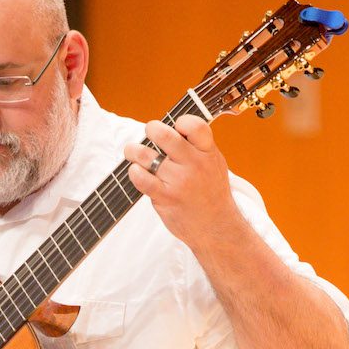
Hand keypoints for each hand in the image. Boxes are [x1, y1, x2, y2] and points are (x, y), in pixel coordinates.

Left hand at [124, 117, 240, 252]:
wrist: (216, 228)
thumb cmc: (212, 193)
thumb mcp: (215, 164)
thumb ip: (198, 146)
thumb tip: (175, 126)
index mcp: (208, 153)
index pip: (196, 126)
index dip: (182, 120)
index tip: (175, 124)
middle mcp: (194, 165)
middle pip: (166, 137)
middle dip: (152, 129)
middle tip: (148, 131)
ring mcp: (179, 182)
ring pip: (148, 156)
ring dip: (134, 150)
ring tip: (132, 151)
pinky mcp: (166, 198)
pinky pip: (142, 179)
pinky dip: (134, 172)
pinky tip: (135, 171)